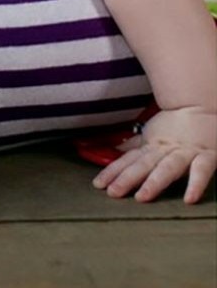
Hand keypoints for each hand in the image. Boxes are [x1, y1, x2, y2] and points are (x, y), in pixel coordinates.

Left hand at [92, 107, 216, 202]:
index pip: (128, 160)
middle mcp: (165, 149)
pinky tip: (189, 198)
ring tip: (141, 197)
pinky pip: (201, 171)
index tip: (98, 184)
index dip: (112, 171)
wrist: (202, 105)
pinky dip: (195, 184)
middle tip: (113, 193)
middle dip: (126, 179)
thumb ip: (136, 145)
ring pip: (167, 168)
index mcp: (151, 145)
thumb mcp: (152, 134)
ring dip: (153, 182)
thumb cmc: (176, 124)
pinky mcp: (207, 155)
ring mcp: (185, 152)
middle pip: (142, 165)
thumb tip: (116, 149)